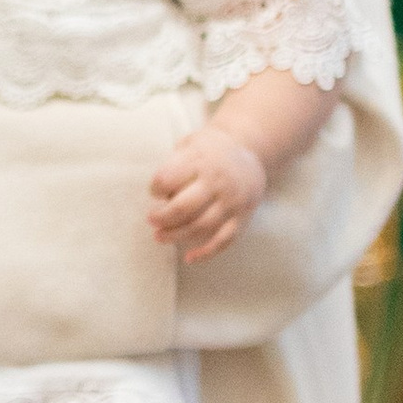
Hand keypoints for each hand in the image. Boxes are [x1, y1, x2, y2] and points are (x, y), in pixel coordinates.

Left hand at [149, 125, 266, 263]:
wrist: (250, 150)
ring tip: (159, 236)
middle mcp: (217, 181)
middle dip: (161, 217)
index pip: (167, 179)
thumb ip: (174, 164)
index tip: (154, 192)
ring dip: (176, 235)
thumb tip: (159, 195)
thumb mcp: (190, 144)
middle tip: (151, 220)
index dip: (155, 189)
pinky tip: (189, 258)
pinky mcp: (242, 216)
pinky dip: (206, 252)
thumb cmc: (210, 149)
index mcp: (200, 160)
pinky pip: (224, 240)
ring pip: (201, 226)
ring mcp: (231, 201)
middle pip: (183, 207)